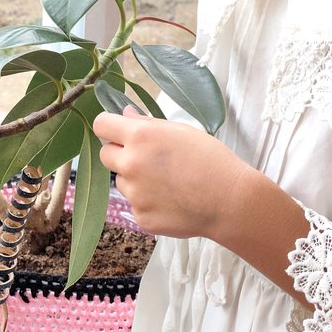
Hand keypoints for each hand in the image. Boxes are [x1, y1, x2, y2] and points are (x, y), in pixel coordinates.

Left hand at [91, 104, 247, 240]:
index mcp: (140, 137)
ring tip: (168, 183)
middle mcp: (130, 164)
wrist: (230, 201)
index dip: (109, 127)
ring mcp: (134, 194)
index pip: (101, 124)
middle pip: (106, 155)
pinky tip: (173, 202)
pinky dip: (149, 203)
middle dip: (120, 154)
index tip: (117, 132)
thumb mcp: (182, 131)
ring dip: (136, 181)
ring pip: (122, 182)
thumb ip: (148, 123)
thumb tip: (125, 114)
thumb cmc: (211, 160)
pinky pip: (136, 206)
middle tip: (147, 159)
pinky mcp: (141, 217)